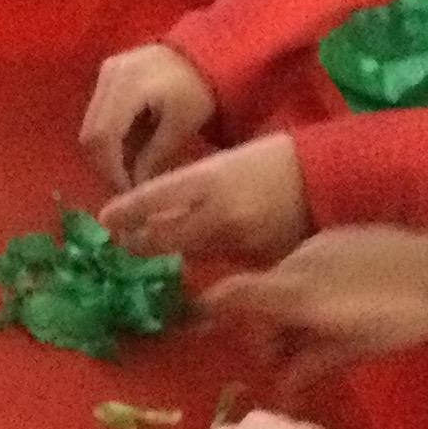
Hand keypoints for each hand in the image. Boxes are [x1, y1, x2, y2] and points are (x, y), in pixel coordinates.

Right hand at [81, 44, 217, 190]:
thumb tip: (134, 189)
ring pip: (91, 124)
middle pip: (91, 132)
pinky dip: (111, 135)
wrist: (205, 53)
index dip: (110, 169)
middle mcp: (109, 75)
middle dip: (106, 164)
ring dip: (107, 151)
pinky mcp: (107, 74)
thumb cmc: (198, 90)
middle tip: (127, 185)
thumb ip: (153, 157)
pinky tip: (130, 147)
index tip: (127, 191)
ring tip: (130, 168)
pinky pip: (98, 112)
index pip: (103, 136)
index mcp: (128, 85)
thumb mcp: (180, 127)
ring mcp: (106, 72)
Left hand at [101, 132, 310, 262]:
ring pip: (187, 255)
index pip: (152, 197)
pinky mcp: (254, 261)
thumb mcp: (222, 164)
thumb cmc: (268, 160)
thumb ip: (188, 189)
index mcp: (207, 178)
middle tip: (125, 243)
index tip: (104, 220)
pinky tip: (201, 258)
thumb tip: (150, 213)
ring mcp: (236, 241)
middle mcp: (217, 212)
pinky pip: (220, 268)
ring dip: (169, 254)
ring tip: (154, 250)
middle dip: (139, 243)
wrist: (322, 176)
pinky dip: (206, 264)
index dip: (125, 212)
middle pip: (162, 238)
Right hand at [204, 227, 427, 398]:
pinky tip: (334, 306)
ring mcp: (319, 245)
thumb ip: (309, 364)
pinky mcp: (339, 236)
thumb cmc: (401, 318)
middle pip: (260, 293)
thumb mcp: (353, 348)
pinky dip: (306, 287)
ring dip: (286, 307)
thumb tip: (281, 388)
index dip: (211, 308)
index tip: (200, 322)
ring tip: (313, 336)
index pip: (236, 294)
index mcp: (298, 293)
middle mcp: (299, 262)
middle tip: (283, 359)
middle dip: (263, 327)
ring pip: (284, 278)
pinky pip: (307, 263)